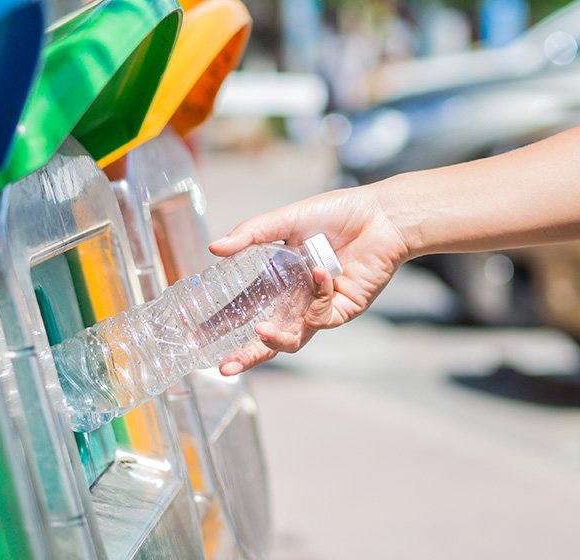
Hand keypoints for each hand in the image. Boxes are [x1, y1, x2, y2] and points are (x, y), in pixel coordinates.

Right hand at [208, 185, 407, 373]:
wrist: (380, 216)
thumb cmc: (335, 213)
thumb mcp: (286, 220)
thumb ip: (251, 234)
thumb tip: (214, 248)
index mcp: (279, 279)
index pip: (246, 307)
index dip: (225, 324)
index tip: (199, 336)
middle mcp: (296, 297)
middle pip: (267, 336)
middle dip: (246, 355)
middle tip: (224, 366)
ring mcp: (318, 307)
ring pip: (293, 339)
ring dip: (275, 339)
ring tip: (261, 330)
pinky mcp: (342, 310)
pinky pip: (321, 316)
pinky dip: (317, 296)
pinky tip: (320, 271)